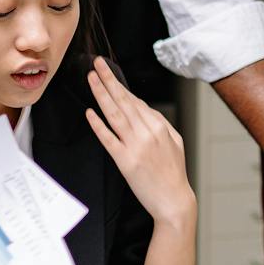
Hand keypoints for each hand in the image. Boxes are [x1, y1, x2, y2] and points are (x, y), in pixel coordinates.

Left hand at [86, 58, 194, 224]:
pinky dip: (98, 125)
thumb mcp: (174, 142)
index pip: (135, 101)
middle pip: (124, 100)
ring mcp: (136, 146)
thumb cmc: (173, 173)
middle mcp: (147, 132)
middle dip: (109, 80)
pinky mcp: (125, 161)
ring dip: (101, 94)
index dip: (119, 86)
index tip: (108, 73)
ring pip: (114, 114)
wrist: (174, 200)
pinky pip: (109, 139)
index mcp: (159, 126)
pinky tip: (90, 112)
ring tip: (91, 78)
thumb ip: (158, 123)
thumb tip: (142, 109)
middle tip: (97, 64)